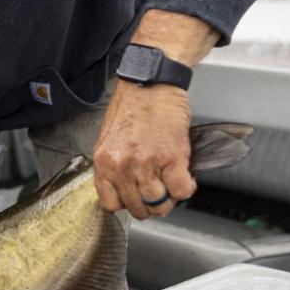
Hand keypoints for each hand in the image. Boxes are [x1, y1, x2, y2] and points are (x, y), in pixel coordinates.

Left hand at [92, 79, 193, 218]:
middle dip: (150, 204)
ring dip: (168, 199)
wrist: (151, 82)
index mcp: (104, 161)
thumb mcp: (110, 138)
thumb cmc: (132, 105)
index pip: (111, 204)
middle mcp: (122, 166)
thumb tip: (125, 186)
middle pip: (137, 207)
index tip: (135, 198)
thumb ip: (114, 164)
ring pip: (159, 203)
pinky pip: (180, 191)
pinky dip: (186, 188)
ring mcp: (146, 164)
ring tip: (171, 185)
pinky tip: (185, 177)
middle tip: (158, 192)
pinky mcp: (171, 157)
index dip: (127, 203)